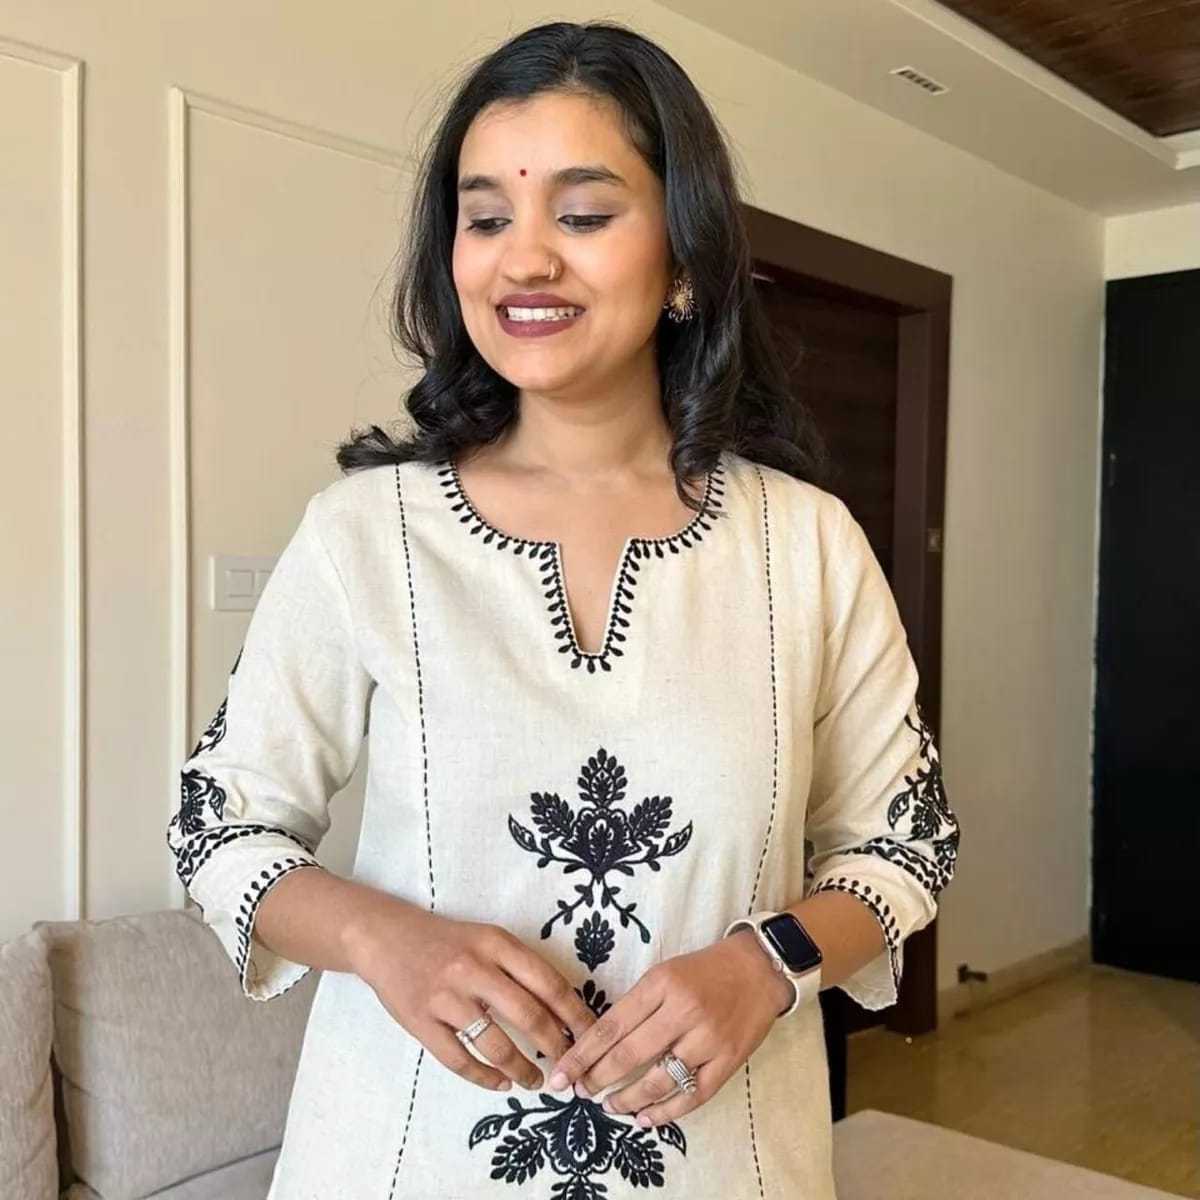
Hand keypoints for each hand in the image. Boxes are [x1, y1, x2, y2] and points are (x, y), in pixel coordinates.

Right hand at [348, 902, 597, 1093]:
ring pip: (496, 1044)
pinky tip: (500, 1082)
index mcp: (497, 944)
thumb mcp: (488, 940)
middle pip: (529, 1016)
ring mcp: (446, 997)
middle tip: (569, 1068)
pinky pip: (459, 1060)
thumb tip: (563, 1013)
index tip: (592, 1037)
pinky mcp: (421, 1022)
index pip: (549, 983)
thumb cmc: (448, 941)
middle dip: (556, 1048)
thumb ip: (521, 969)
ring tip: (536, 1080)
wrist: (386, 938)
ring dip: (523, 1069)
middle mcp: (474, 968)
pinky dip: (485, 1077)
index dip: (575, 1015)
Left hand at [544, 930, 793, 1128]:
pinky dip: (665, 1112)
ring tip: (610, 1106)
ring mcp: (708, 1039)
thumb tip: (601, 1044)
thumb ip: (637, 1005)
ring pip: (658, 1080)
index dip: (582, 1054)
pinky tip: (645, 1118)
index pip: (611, 1025)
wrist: (759, 969)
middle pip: (629, 1054)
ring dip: (627, 1099)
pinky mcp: (728, 1061)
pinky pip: (692, 1096)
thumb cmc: (704, 970)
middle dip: (597, 1078)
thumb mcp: (665, 973)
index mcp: (661, 984)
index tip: (561, 1074)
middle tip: (580, 1092)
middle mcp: (683, 1011)